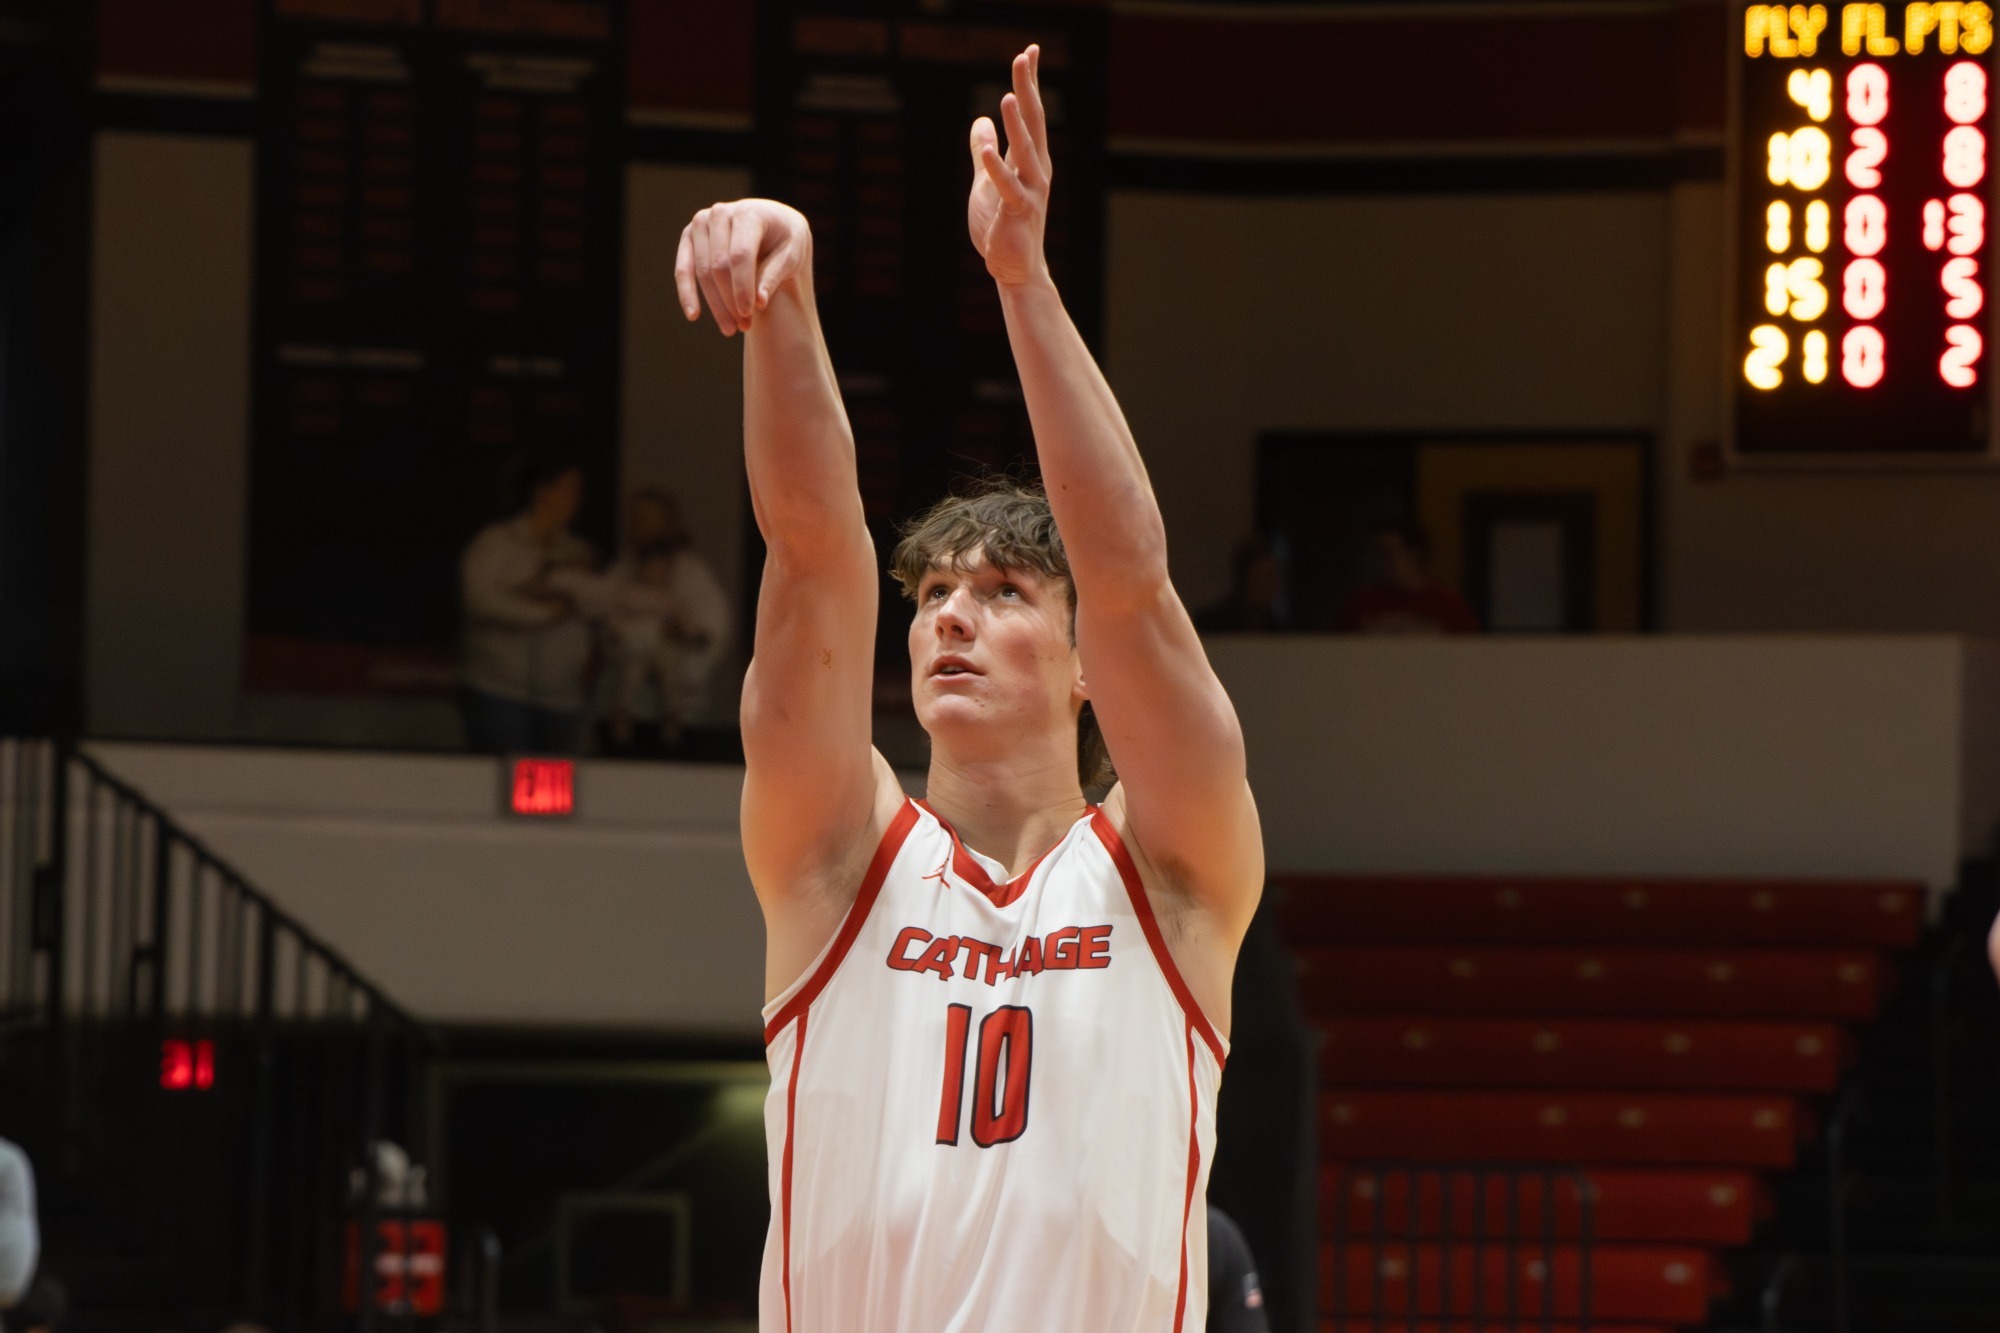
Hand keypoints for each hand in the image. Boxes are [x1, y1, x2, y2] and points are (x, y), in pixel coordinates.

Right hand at [674, 199, 812, 336]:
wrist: (771, 222)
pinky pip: (684, 268)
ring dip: (715, 304)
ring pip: (702, 271)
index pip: (740, 255)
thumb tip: (758, 303)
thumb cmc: (785, 239)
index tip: (748, 314)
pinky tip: (693, 315)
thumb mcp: (792, 253)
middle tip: (744, 327)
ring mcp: (701, 223)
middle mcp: (720, 213)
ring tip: (730, 329)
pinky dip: (687, 292)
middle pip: (719, 265)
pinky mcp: (689, 236)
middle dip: (730, 300)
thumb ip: (775, 274)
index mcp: (748, 214)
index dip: (742, 287)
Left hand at [968, 46, 1050, 287]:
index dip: (1029, 83)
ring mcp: (1030, 192)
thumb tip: (980, 122)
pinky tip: (987, 150)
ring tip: (1008, 97)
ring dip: (1017, 126)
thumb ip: (983, 152)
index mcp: (1030, 161)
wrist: (1014, 268)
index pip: (1031, 114)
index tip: (1029, 51)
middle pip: (1033, 123)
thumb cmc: (1002, 226)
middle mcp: (1036, 171)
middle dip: (1028, 90)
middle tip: (1025, 56)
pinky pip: (1007, 188)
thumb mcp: (986, 182)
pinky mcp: (1018, 213)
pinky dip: (997, 169)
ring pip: (1025, 152)